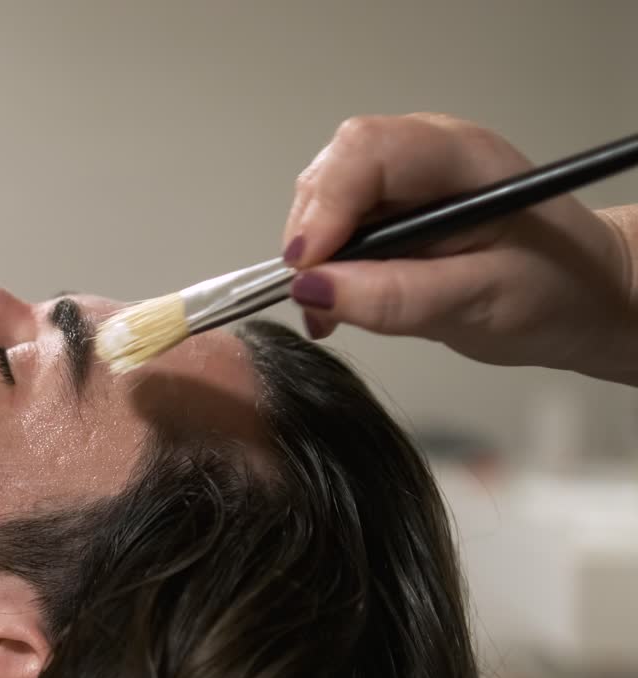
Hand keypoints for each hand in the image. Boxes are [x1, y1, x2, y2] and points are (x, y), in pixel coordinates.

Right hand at [282, 113, 635, 378]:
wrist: (587, 296)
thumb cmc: (557, 292)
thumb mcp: (483, 302)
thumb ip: (399, 297)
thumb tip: (313, 288)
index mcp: (462, 158)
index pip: (367, 151)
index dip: (325, 205)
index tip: (308, 268)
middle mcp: (426, 153)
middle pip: (334, 170)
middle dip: (311, 235)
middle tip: (316, 300)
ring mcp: (405, 178)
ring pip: (325, 197)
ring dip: (313, 255)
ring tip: (330, 309)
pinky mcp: (392, 207)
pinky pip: (335, 223)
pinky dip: (323, 265)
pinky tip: (337, 301)